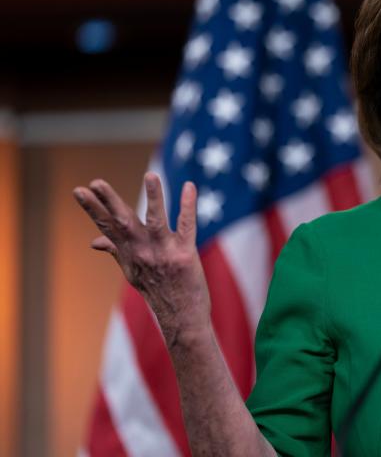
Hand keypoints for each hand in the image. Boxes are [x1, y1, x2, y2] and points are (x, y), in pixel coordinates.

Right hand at [73, 173, 210, 342]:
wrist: (181, 319)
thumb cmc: (158, 291)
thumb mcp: (132, 272)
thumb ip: (116, 251)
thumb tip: (94, 241)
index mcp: (128, 254)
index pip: (107, 227)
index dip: (93, 209)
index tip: (78, 190)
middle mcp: (142, 253)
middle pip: (123, 222)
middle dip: (109, 202)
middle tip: (94, 182)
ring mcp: (164, 253)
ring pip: (157, 220)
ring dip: (154, 197)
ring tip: (150, 174)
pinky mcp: (185, 255)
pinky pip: (187, 226)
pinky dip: (188, 206)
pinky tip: (188, 186)